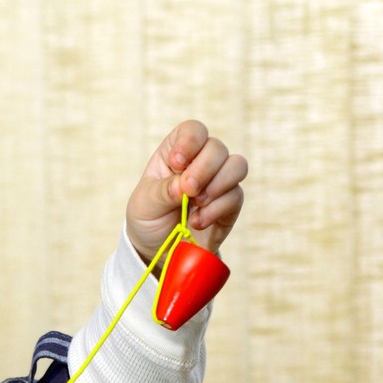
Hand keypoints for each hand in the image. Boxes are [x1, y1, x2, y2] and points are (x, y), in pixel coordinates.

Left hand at [126, 121, 246, 264]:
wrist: (159, 252)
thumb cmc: (149, 219)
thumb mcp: (145, 204)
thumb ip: (164, 190)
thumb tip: (186, 185)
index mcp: (176, 153)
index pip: (193, 131)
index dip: (190, 142)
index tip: (177, 164)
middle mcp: (201, 162)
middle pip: (217, 147)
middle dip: (204, 169)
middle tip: (188, 190)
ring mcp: (218, 181)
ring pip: (237, 165)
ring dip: (217, 184)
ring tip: (196, 204)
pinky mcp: (230, 204)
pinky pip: (236, 196)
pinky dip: (216, 210)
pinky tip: (198, 222)